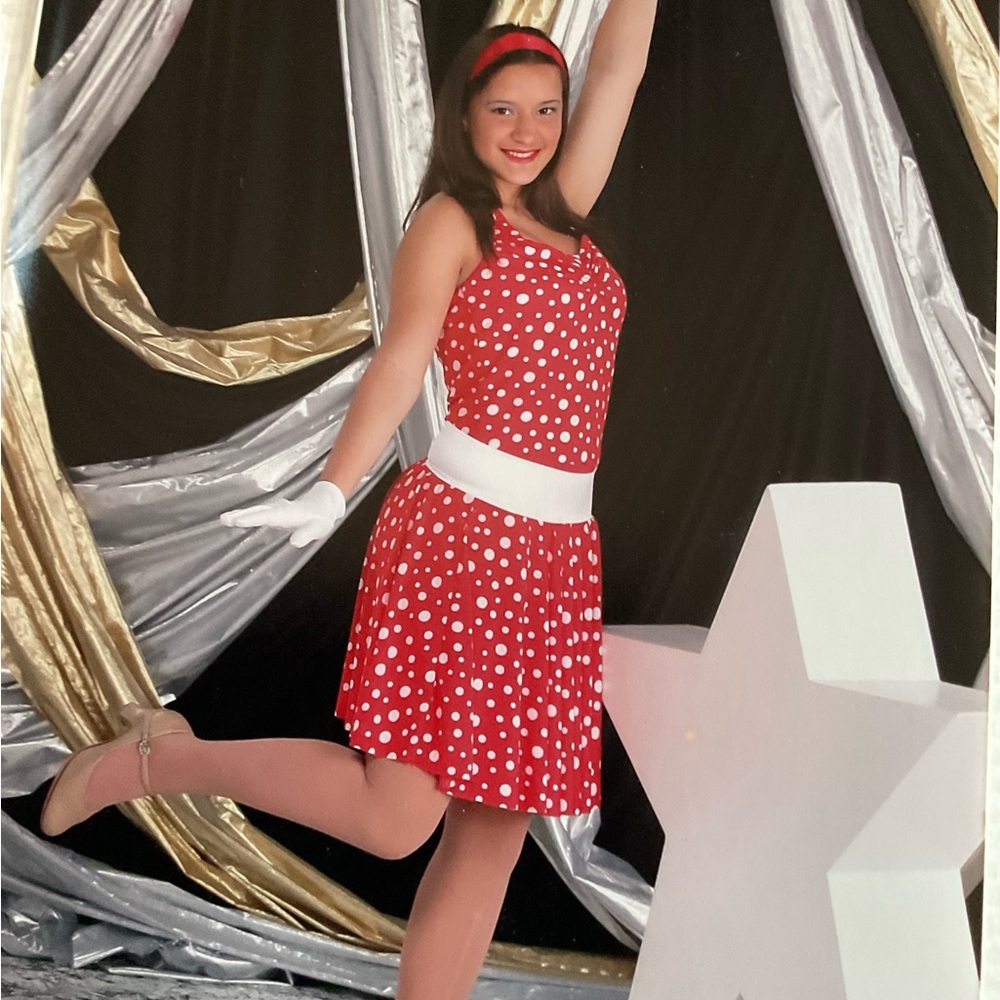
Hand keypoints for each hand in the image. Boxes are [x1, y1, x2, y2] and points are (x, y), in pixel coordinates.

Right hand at [220, 481, 346, 547]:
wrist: (322, 505)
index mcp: (287, 514)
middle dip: (241, 515)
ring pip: (255, 511)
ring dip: (239, 514)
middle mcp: (278, 509)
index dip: (253, 518)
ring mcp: (274, 509)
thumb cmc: (320, 519)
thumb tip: (295, 542)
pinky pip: (256, 513)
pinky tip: (232, 519)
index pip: (268, 516)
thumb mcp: (318, 529)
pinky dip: (244, 515)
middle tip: (224, 519)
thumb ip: (307, 534)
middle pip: (257, 512)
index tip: (239, 521)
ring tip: (224, 519)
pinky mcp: (272, 511)